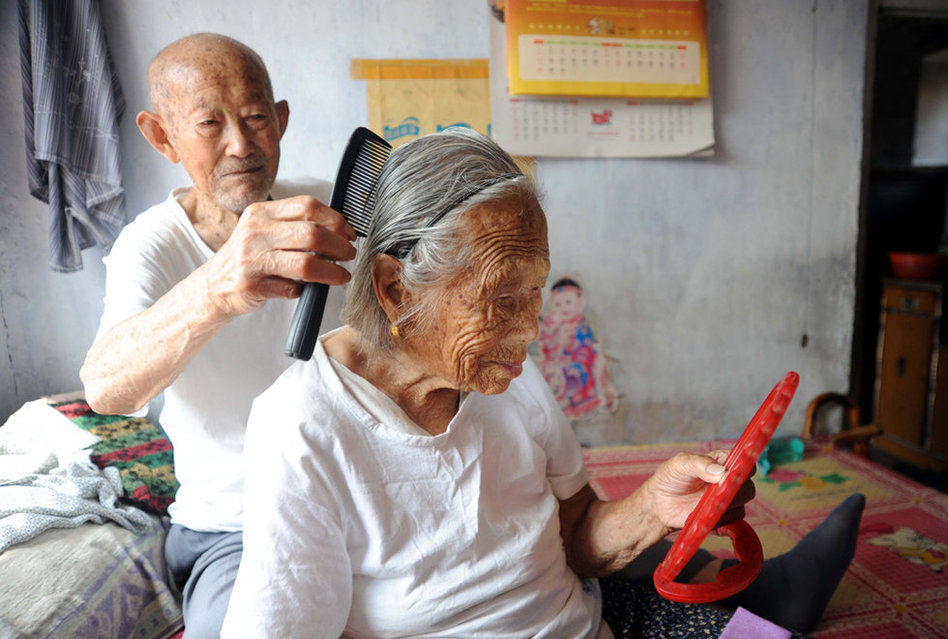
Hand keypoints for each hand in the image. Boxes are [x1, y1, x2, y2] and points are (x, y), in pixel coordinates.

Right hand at [204, 196, 356, 315]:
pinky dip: (306, 290)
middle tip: (349, 255)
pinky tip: (307, 289)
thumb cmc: (249, 257)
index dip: (335, 219)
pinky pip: (293, 289)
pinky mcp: (252, 285)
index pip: (307, 206)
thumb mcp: (265, 231)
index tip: (348, 233)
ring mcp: (252, 259)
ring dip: (332, 272)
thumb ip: (295, 225)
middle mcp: (254, 232)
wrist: (214, 285)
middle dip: (339, 246)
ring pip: (306, 264)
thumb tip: (340, 230)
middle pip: (311, 234)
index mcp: (261, 213)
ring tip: (342, 276)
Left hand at [640, 450, 754, 534]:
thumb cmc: (670, 478)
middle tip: (718, 491)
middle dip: (736, 490)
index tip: (733, 474)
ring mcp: (726, 500)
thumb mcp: (680, 464)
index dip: (743, 467)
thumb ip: (699, 463)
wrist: (658, 503)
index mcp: (721, 462)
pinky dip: (719, 520)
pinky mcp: (721, 517)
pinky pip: (731, 522)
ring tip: (705, 505)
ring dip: (726, 506)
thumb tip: (721, 472)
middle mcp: (728, 481)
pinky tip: (704, 516)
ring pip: (741, 505)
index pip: (743, 462)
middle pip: (747, 486)